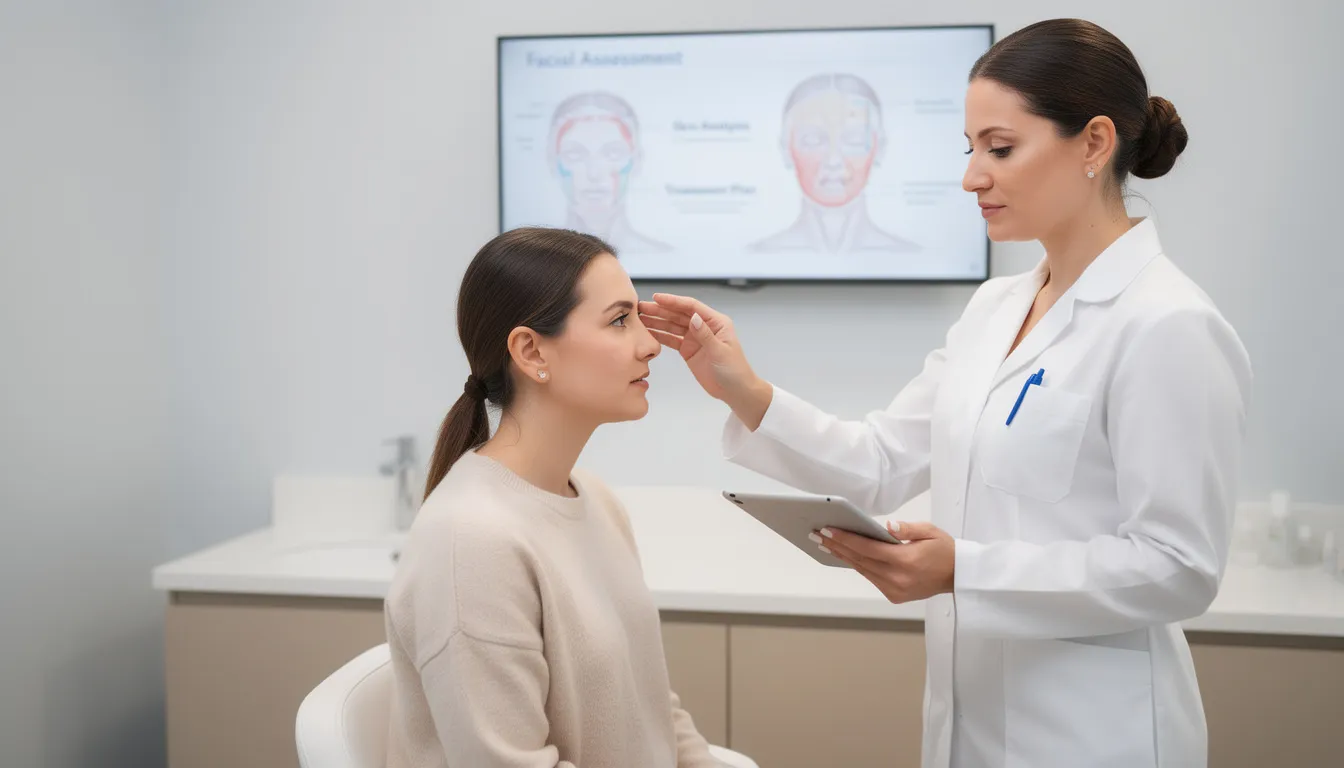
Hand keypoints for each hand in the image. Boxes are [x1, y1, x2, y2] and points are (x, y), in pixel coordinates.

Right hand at [638, 293, 770, 424]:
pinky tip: (647, 332)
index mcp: (716, 322)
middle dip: (660, 310)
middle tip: (641, 307)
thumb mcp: (720, 352)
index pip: (692, 307)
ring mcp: (695, 338)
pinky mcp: (688, 350)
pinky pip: (671, 340)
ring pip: (673, 326)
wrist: (735, 391)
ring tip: (639, 318)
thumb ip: (705, 335)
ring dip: (657, 322)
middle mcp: (704, 326)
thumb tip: (693, 317)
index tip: (657, 297)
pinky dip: (660, 336)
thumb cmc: (734, 370)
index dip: (674, 301)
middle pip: (679, 315)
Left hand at [812, 521, 955, 603]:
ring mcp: (895, 590)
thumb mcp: (929, 531)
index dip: (846, 539)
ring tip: (826, 544)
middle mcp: (898, 578)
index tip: (828, 530)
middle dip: (837, 546)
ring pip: (863, 570)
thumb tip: (886, 527)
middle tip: (817, 535)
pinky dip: (859, 566)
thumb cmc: (944, 549)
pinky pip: (871, 578)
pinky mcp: (895, 596)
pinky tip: (846, 555)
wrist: (958, 575)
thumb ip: (906, 528)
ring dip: (844, 556)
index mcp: (906, 561)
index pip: (868, 548)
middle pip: (860, 560)